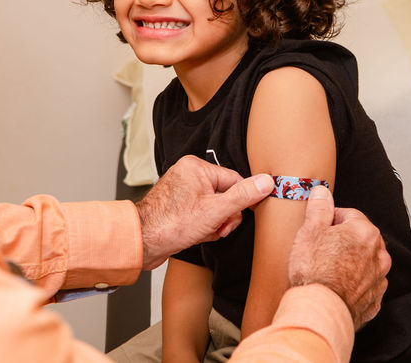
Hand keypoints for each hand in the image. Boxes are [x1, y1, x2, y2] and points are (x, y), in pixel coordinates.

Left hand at [135, 155, 273, 270]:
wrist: (143, 242)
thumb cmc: (173, 224)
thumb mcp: (216, 210)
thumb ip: (243, 195)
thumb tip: (267, 181)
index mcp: (196, 167)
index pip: (234, 180)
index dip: (240, 202)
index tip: (237, 217)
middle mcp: (188, 174)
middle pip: (225, 195)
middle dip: (225, 216)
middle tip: (217, 227)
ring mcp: (183, 190)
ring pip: (215, 208)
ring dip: (215, 224)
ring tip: (204, 231)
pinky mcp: (179, 205)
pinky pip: (203, 214)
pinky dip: (204, 226)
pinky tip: (196, 234)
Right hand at [287, 186, 390, 329]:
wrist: (321, 309)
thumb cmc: (314, 270)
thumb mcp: (309, 231)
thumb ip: (319, 209)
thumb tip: (322, 192)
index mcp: (365, 232)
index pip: (349, 214)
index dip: (330, 219)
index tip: (319, 228)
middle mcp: (379, 253)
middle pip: (360, 236)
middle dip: (343, 238)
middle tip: (321, 247)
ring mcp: (379, 278)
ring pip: (365, 260)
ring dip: (350, 259)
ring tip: (328, 267)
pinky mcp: (375, 298)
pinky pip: (366, 282)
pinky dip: (354, 281)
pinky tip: (337, 284)